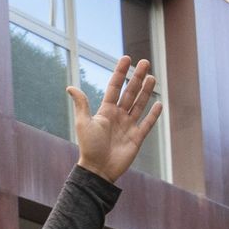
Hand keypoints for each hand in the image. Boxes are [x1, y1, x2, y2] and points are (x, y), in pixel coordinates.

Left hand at [73, 56, 162, 182]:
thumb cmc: (89, 147)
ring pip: (139, 105)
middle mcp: (118, 116)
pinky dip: (153, 115)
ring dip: (146, 92)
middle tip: (145, 62)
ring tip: (152, 78)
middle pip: (130, 93)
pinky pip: (147, 124)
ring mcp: (128, 126)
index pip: (114, 87)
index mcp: (105, 111)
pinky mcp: (136, 138)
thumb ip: (81, 104)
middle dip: (137, 78)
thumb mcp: (83, 123)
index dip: (120, 73)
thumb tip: (70, 87)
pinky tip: (158, 104)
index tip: (126, 58)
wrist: (98, 169)